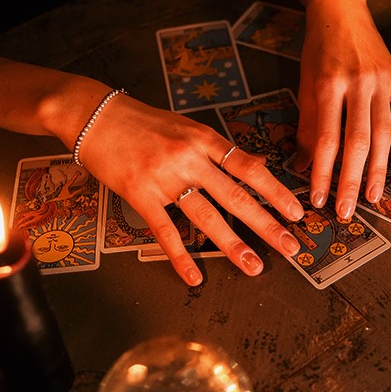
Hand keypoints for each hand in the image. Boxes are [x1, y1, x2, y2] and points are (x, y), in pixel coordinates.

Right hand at [78, 95, 302, 284]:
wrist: (94, 115)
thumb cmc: (143, 121)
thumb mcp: (187, 127)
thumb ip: (217, 149)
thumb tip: (253, 164)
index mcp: (204, 139)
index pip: (249, 168)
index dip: (275, 191)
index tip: (295, 211)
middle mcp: (189, 158)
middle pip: (235, 196)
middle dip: (267, 224)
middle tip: (290, 246)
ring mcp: (164, 178)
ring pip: (206, 217)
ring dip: (233, 245)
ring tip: (253, 265)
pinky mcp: (140, 195)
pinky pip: (165, 231)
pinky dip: (180, 257)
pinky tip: (194, 276)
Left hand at [294, 0, 390, 218]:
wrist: (341, 9)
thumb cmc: (318, 49)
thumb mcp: (305, 83)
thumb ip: (306, 125)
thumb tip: (302, 166)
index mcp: (329, 85)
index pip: (326, 139)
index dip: (322, 172)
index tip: (319, 198)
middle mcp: (358, 84)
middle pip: (357, 142)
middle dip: (352, 180)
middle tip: (347, 210)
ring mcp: (382, 82)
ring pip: (384, 134)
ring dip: (379, 169)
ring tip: (374, 197)